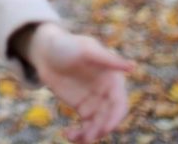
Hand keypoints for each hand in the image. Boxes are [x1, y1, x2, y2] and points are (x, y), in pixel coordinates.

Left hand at [25, 22, 134, 143]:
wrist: (45, 50)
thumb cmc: (67, 44)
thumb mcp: (85, 49)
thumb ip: (107, 59)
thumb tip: (132, 66)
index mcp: (113, 79)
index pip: (119, 103)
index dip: (115, 117)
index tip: (105, 128)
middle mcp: (107, 92)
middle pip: (109, 118)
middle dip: (99, 129)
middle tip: (87, 137)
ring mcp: (95, 101)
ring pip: (98, 125)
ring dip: (89, 135)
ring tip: (73, 136)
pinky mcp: (82, 107)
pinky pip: (86, 126)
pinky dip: (80, 134)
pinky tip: (68, 135)